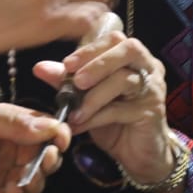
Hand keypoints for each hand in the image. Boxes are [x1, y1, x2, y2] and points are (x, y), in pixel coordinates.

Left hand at [0, 97, 71, 192]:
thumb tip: (51, 124)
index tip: (59, 140)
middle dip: (46, 162)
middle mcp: (3, 156)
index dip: (53, 137)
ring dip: (31, 183)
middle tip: (44, 160)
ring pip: (29, 186)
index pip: (41, 134)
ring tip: (20, 179)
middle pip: (40, 162)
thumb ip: (13, 120)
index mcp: (4, 130)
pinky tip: (8, 192)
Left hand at [33, 30, 171, 184]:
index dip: (90, 49)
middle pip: (128, 49)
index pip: (114, 39)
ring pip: (124, 80)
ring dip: (94, 95)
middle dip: (98, 63)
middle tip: (76, 81)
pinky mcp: (151, 112)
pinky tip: (79, 125)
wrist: (137, 153)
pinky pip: (121, 109)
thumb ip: (66, 80)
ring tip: (74, 111)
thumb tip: (40, 68)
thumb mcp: (86, 97)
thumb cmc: (113, 119)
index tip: (67, 64)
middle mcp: (148, 67)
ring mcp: (153, 89)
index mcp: (132, 57)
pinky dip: (96, 117)